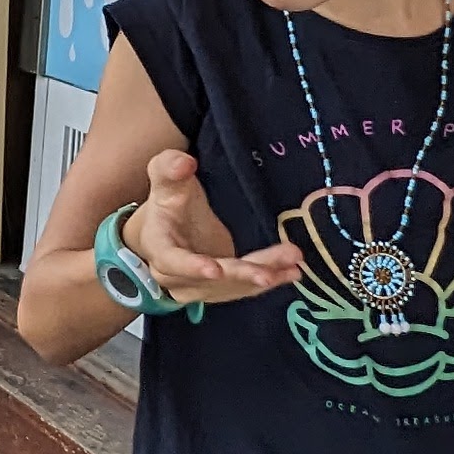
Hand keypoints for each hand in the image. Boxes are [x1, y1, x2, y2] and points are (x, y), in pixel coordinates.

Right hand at [118, 150, 302, 308]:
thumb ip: (169, 169)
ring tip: (293, 266)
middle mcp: (177, 277)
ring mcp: (199, 288)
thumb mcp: (165, 183)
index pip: (174, 261)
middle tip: (269, 273)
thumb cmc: (167, 204)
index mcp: (161, 250)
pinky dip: (270, 280)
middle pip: (213, 280)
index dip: (193, 267)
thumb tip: (184, 162)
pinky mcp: (220, 290)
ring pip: (234, 285)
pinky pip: (245, 288)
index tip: (215, 270)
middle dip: (243, 275)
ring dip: (263, 276)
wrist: (164, 233)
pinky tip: (292, 273)